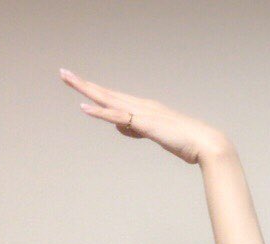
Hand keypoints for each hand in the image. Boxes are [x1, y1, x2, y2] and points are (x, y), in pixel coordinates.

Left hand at [61, 69, 230, 163]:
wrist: (206, 143)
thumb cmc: (187, 142)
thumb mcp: (158, 136)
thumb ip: (139, 131)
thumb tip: (125, 128)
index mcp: (145, 108)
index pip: (115, 98)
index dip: (96, 91)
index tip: (80, 84)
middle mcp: (141, 105)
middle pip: (107, 93)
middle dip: (84, 83)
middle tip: (64, 73)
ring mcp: (142, 113)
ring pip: (108, 99)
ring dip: (86, 89)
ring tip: (67, 79)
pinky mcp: (144, 123)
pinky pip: (117, 117)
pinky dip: (100, 113)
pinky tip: (84, 108)